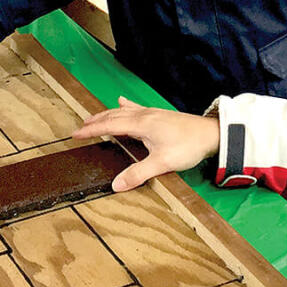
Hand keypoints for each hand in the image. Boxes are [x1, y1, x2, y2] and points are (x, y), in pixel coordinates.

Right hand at [73, 97, 220, 190]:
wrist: (211, 134)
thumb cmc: (187, 146)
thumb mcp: (162, 163)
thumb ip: (138, 173)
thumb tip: (116, 185)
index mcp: (141, 124)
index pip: (110, 125)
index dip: (92, 129)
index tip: (76, 133)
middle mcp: (144, 115)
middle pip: (114, 115)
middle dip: (96, 120)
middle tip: (81, 126)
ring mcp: (153, 113)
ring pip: (124, 111)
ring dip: (108, 114)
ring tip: (96, 117)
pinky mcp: (160, 115)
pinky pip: (136, 108)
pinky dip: (125, 106)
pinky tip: (123, 102)